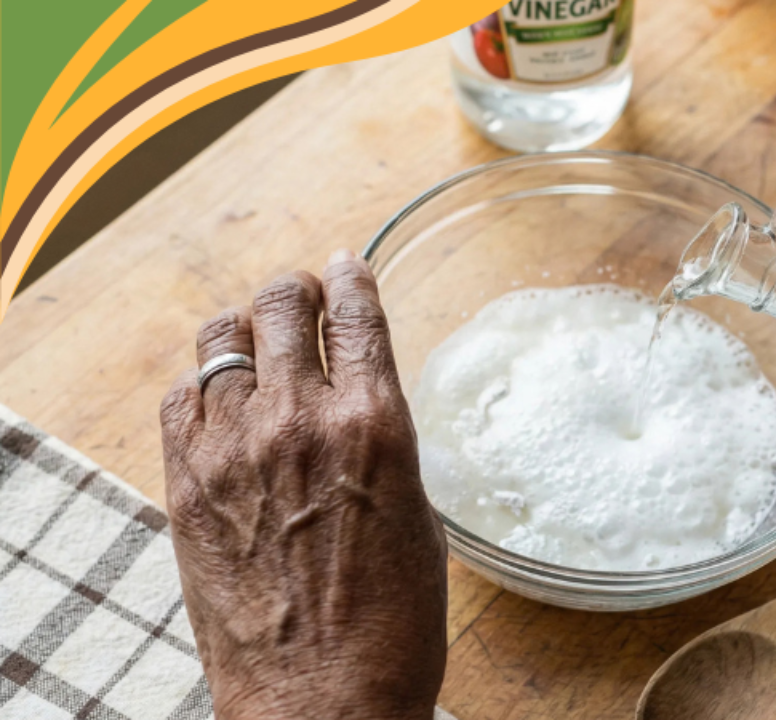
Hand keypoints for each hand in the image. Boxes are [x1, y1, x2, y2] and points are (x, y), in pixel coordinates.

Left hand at [160, 250, 445, 719]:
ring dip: (248, 331)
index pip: (354, 312)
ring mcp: (232, 450)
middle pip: (281, 304)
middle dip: (297, 291)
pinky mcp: (185, 486)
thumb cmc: (390, 625)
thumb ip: (382, 445)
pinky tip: (223, 403)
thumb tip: (360, 406)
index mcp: (375, 424)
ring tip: (259, 345)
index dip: (350, 277)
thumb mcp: (416, 516)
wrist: (321, 703)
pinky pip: (182, 398)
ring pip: (222, 337)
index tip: (346, 266)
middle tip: (302, 300)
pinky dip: (205, 386)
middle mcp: (299, 421)